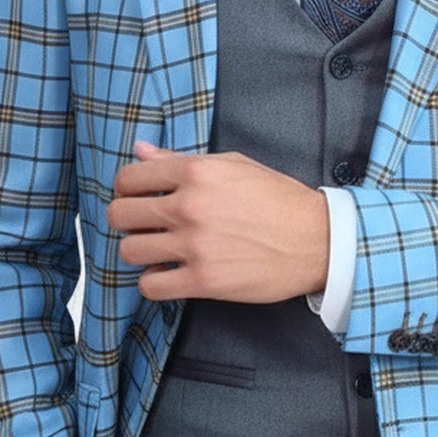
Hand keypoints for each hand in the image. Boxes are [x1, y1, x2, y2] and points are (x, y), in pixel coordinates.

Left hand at [107, 140, 330, 303]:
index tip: (138, 198)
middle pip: (120, 215)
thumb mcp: (232, 165)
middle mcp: (191, 206)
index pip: (128, 178)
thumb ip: (181, 159)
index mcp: (196, 172)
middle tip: (144, 225)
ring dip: (140, 251)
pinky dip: (153, 282)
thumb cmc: (278, 199)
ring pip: (129, 251)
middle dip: (127, 220)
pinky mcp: (204, 281)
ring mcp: (196, 246)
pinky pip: (150, 286)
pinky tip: (168, 274)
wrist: (317, 239)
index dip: (127, 189)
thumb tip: (140, 150)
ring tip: (158, 251)